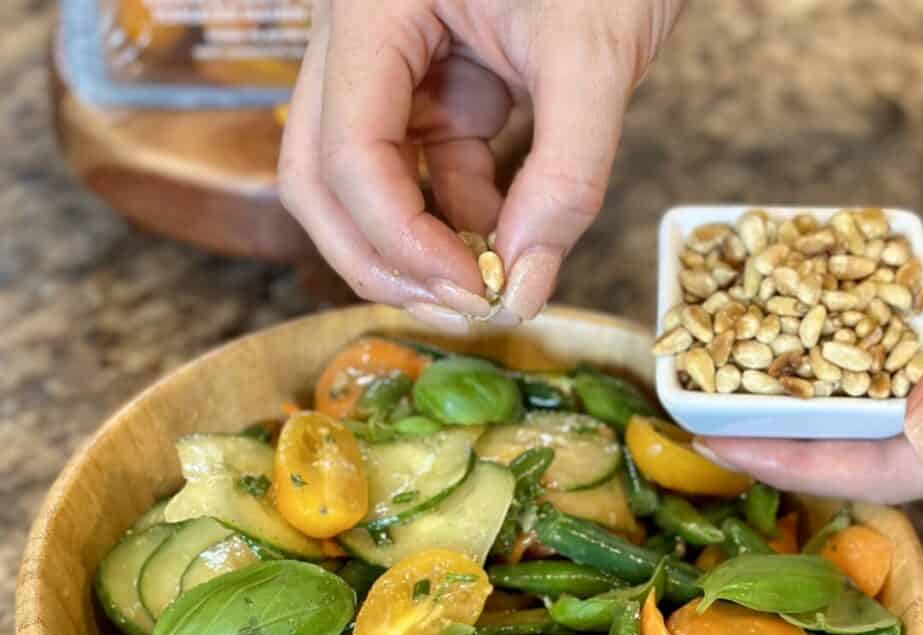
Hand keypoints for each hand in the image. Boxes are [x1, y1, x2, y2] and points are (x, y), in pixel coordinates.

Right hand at [279, 0, 682, 331]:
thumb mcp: (597, 53)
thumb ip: (565, 175)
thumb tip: (522, 286)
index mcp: (374, 7)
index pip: (347, 151)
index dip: (400, 240)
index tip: (472, 291)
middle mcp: (361, 43)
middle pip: (319, 180)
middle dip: (380, 261)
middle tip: (456, 310)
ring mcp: (394, 76)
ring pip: (359, 190)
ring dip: (412, 255)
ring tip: (482, 294)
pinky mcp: (437, 99)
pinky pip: (422, 181)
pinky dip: (455, 228)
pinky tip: (503, 252)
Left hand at [695, 242, 922, 501]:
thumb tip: (917, 427)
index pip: (863, 466)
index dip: (784, 460)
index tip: (714, 444)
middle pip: (853, 413)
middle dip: (777, 403)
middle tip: (702, 385)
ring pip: (880, 346)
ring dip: (823, 327)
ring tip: (748, 308)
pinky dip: (885, 267)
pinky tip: (832, 244)